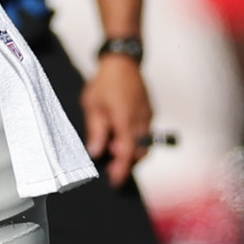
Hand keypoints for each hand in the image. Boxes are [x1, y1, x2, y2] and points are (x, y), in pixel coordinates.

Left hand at [82, 54, 152, 187]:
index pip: (127, 154)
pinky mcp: (149, 112)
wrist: (122, 61)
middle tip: (111, 168)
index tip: (115, 182)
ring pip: (144, 144)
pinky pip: (145, 133)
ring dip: (132, 152)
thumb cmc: (105, 82)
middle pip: (140, 152)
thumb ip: (96, 132)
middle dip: (128, 163)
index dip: (122, 170)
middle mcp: (142, 121)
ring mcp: (148, 116)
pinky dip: (135, 140)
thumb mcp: (93, 107)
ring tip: (113, 150)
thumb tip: (97, 152)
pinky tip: (120, 136)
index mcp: (126, 122)